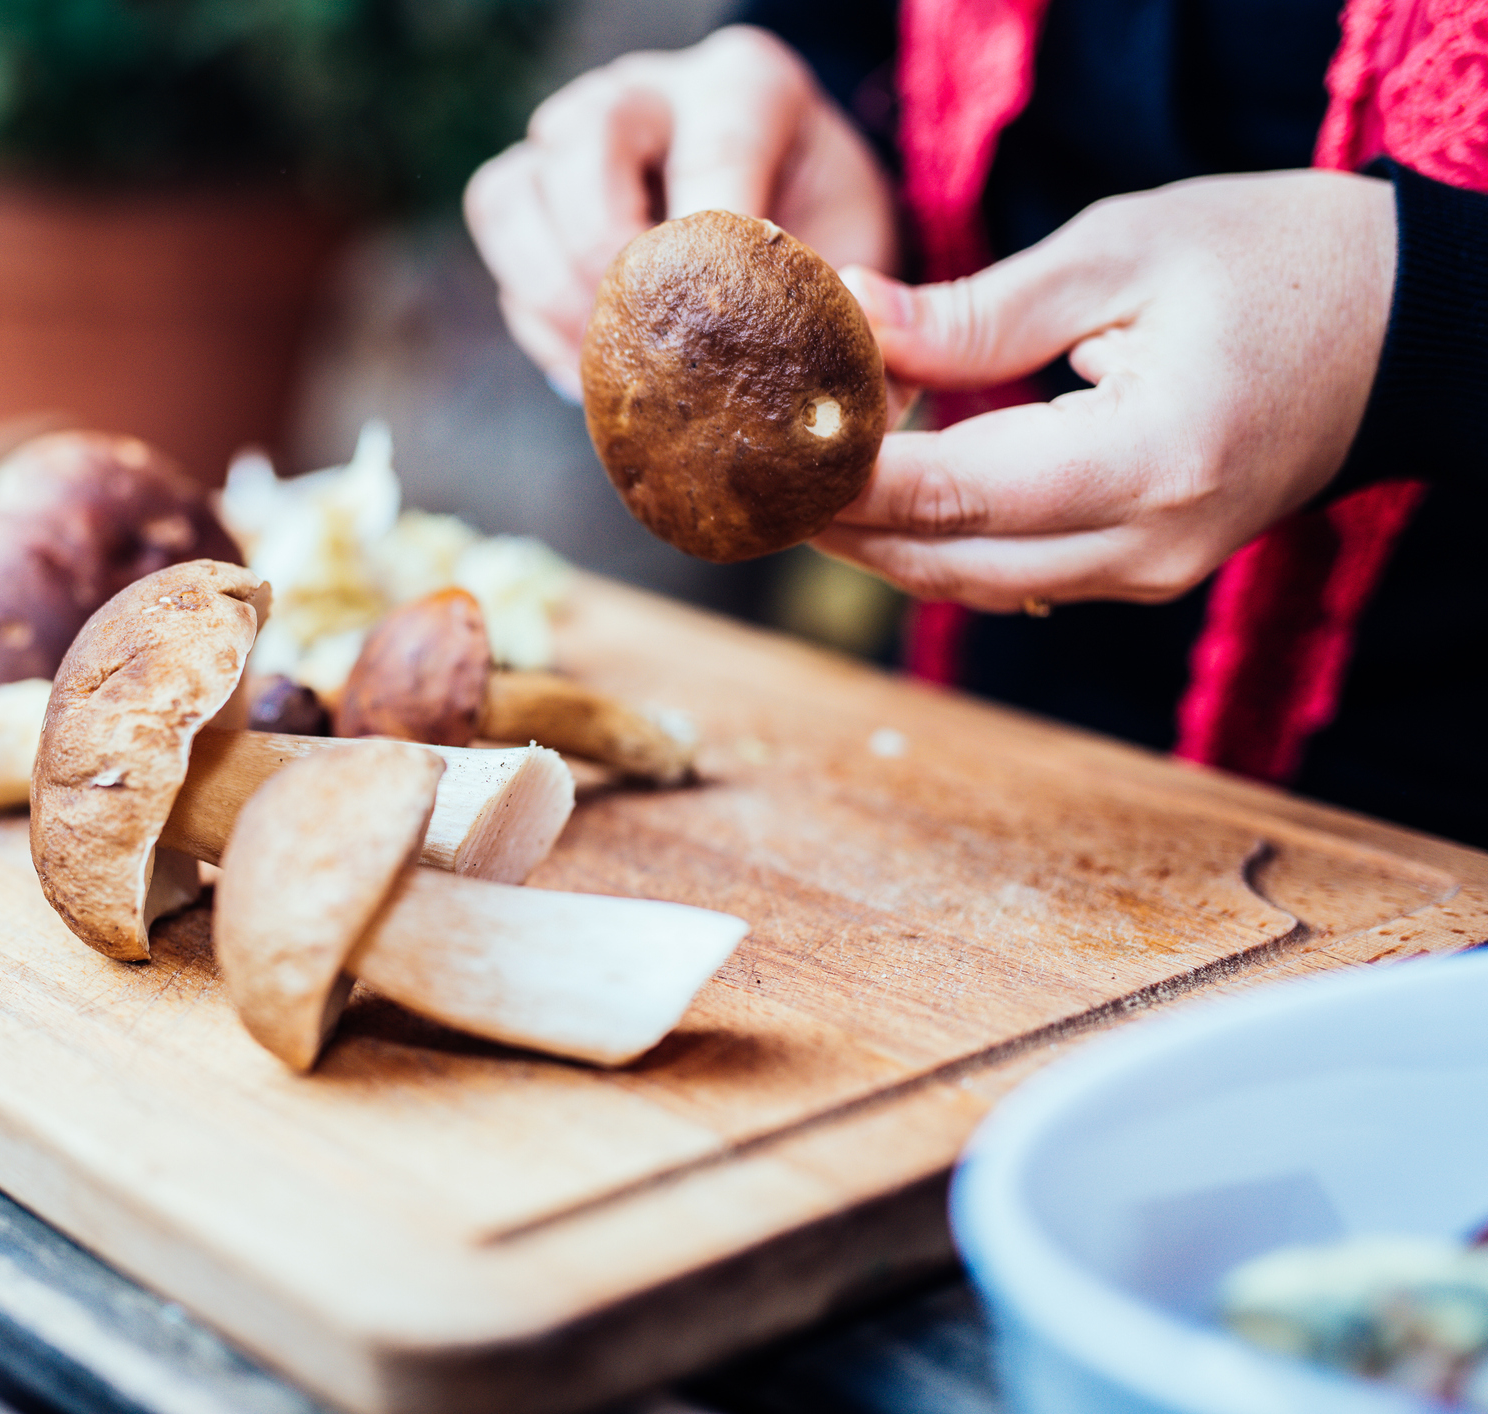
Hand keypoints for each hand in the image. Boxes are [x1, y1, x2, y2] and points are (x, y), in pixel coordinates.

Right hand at [464, 25, 899, 396]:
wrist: (780, 221)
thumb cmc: (820, 230)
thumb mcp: (862, 255)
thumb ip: (863, 320)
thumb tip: (836, 411)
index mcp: (744, 86)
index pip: (715, 147)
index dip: (709, 239)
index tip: (723, 321)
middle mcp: (646, 95)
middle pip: (582, 142)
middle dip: (605, 254)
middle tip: (642, 340)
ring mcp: (572, 139)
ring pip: (512, 190)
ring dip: (549, 289)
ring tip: (605, 364)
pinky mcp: (530, 194)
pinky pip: (500, 247)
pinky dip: (536, 318)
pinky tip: (589, 371)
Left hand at [816, 171, 1397, 610]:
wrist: (1406, 325)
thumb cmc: (1277, 261)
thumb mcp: (1121, 254)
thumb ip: (976, 312)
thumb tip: (848, 325)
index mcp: (1153, 460)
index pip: (955, 497)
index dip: (847, 481)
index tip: (766, 447)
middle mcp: (1151, 545)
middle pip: (948, 564)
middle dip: (841, 525)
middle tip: (752, 475)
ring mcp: (1152, 573)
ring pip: (972, 585)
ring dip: (879, 543)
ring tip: (796, 481)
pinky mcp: (1145, 571)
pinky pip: (1013, 575)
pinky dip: (938, 542)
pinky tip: (881, 496)